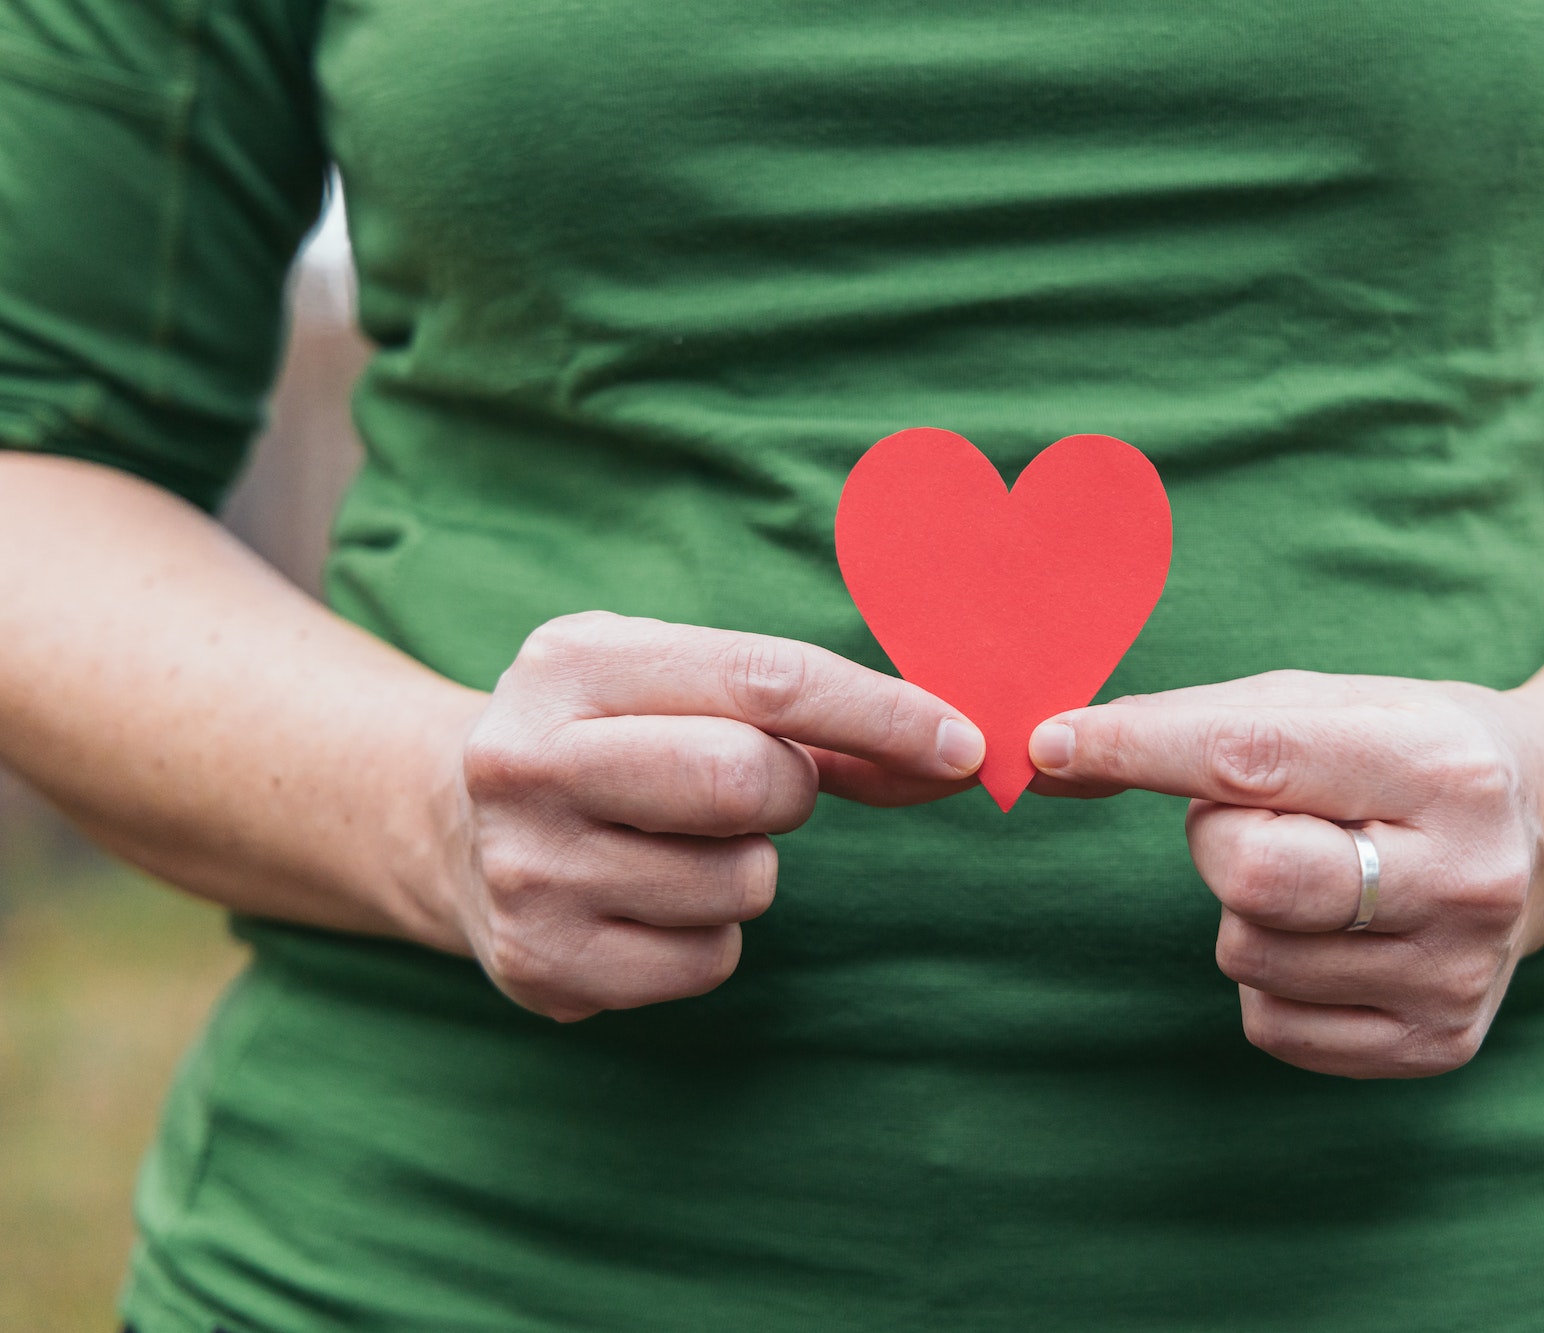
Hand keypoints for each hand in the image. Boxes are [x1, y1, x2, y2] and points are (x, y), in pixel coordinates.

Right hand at [445, 612, 985, 1020]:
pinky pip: (709, 960)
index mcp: (573, 664)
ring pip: (741, 882)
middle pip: (749, 781)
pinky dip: (709, 936)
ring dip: (745, 869)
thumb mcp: (674, 684)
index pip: (764, 679)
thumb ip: (810, 714)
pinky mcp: (539, 963)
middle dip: (790, 792)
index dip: (882, 713)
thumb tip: (957, 755)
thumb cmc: (607, 740)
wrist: (445, 829)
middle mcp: (530, 761)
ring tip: (671, 845)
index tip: (964, 743)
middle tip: (759, 791)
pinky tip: (646, 903)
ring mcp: (527, 869)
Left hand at [1027, 671, 1543, 1077]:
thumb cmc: (1407, 750)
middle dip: (1213, 840)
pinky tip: (1335, 934)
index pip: (1252, 758)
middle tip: (1250, 817)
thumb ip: (1192, 722)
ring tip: (1317, 869)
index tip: (1052, 743)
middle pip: (1249, 877)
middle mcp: (1466, 877)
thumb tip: (1051, 758)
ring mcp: (1456, 974)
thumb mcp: (1328, 702)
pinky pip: (1271, 1023)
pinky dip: (1272, 976)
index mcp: (1443, 766)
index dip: (1137, 749)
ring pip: (1248, 953)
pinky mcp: (1434, 1046)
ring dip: (1246, 909)